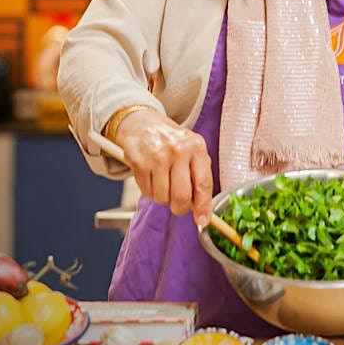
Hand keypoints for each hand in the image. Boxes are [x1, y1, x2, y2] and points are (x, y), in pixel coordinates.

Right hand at [114, 108, 212, 225]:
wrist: (143, 123)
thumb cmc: (171, 140)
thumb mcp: (192, 148)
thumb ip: (199, 174)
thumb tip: (202, 207)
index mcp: (196, 147)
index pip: (203, 184)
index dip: (203, 207)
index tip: (202, 221)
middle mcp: (178, 151)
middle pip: (181, 196)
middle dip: (180, 208)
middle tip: (178, 204)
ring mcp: (158, 157)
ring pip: (162, 198)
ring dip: (163, 199)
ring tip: (164, 184)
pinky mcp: (139, 163)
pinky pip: (147, 192)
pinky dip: (150, 192)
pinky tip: (152, 178)